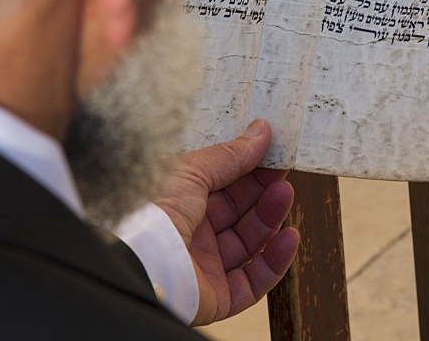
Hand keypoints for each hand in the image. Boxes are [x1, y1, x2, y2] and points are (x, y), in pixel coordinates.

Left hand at [154, 119, 298, 324]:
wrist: (140, 263)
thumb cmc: (152, 212)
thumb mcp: (192, 170)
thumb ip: (230, 155)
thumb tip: (261, 131)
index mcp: (180, 201)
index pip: (223, 183)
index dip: (248, 167)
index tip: (272, 150)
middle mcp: (192, 233)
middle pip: (238, 211)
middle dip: (262, 189)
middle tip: (283, 169)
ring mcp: (204, 265)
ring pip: (249, 242)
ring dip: (271, 218)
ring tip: (285, 194)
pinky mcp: (216, 297)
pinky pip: (253, 282)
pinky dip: (275, 262)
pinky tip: (289, 238)